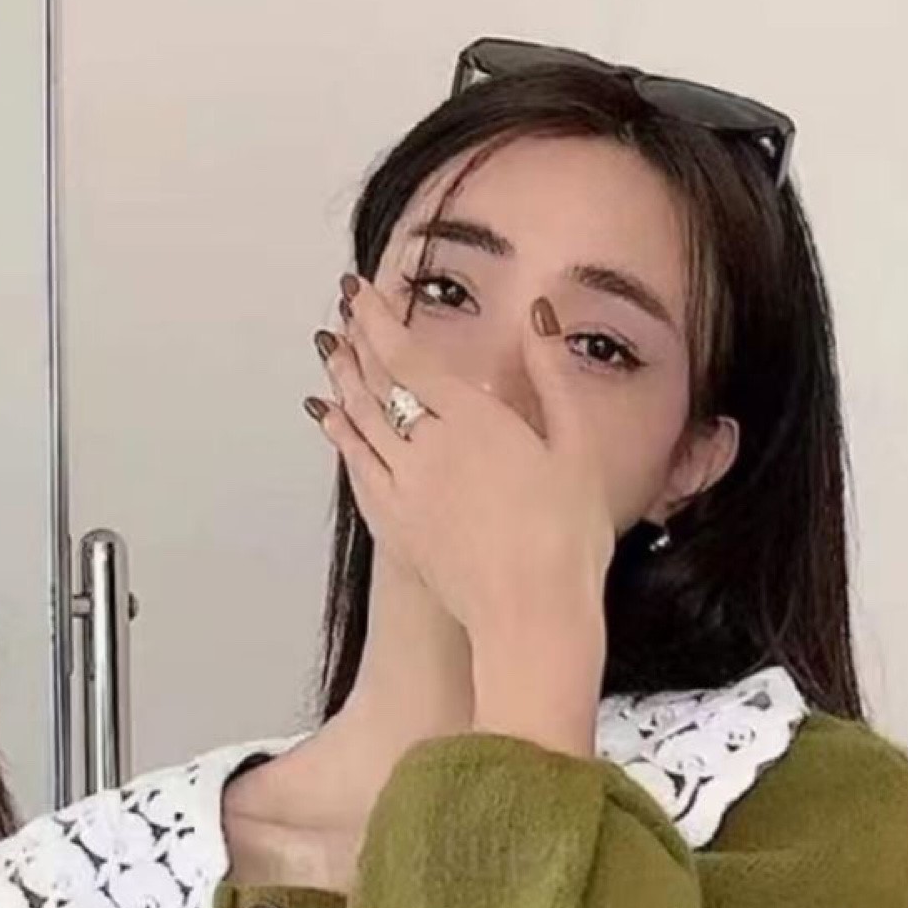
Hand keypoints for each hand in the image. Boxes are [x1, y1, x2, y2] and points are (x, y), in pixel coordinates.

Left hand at [306, 277, 615, 650]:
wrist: (531, 615)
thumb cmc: (565, 538)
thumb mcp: (577, 445)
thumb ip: (552, 375)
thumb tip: (538, 317)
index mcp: (472, 421)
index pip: (409, 356)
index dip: (379, 320)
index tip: (361, 293)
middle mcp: (428, 450)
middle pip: (377, 384)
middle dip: (356, 342)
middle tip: (340, 313)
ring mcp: (405, 491)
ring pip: (360, 424)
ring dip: (342, 383)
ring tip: (329, 354)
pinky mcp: (397, 528)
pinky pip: (357, 470)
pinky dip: (341, 438)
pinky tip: (333, 422)